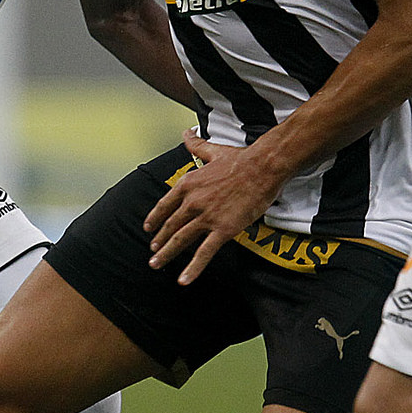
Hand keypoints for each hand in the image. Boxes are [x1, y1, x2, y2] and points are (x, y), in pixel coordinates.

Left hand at [143, 130, 284, 284]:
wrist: (263, 168)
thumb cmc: (241, 160)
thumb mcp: (213, 151)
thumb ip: (196, 145)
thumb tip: (186, 133)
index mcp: (188, 183)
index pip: (164, 205)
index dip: (155, 218)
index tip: (148, 228)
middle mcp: (192, 201)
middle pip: (170, 225)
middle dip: (159, 240)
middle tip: (153, 250)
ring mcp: (206, 217)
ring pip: (180, 240)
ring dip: (166, 254)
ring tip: (156, 263)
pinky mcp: (222, 230)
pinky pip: (204, 253)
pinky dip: (192, 269)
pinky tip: (183, 279)